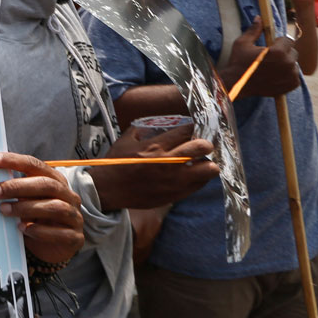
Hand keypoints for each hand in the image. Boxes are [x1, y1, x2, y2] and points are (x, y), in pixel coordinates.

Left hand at [0, 152, 83, 265]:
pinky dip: (39, 231)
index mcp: (55, 181)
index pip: (35, 165)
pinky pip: (60, 233)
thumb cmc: (37, 217)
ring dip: (26, 208)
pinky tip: (22, 229)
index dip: (14, 161)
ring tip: (4, 210)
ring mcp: (74, 216)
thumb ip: (14, 190)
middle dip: (18, 186)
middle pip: (46, 185)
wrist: (55, 246)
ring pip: (55, 207)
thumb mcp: (26, 201)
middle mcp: (68, 196)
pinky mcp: (75, 237)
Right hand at [89, 123, 217, 210]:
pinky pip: (200, 184)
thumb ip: (141, 129)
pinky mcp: (176, 194)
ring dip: (207, 163)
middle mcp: (169, 162)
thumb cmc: (116, 163)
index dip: (192, 128)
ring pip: (209, 169)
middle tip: (201, 146)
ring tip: (200, 163)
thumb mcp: (125, 141)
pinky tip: (191, 175)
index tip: (191, 130)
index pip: (186, 131)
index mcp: (155, 146)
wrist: (109, 189)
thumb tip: (153, 123)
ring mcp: (175, 180)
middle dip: (205, 144)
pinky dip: (199, 178)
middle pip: (202, 147)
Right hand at [217, 19, 299, 97]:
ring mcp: (290, 76)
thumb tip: (259, 18)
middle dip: (283, 53)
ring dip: (285, 64)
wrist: (236, 84)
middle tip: (269, 58)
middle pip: (292, 52)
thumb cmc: (238, 62)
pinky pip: (295, 76)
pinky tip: (275, 75)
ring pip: (293, 64)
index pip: (288, 40)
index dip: (278, 42)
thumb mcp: (242, 43)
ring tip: (271, 68)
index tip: (270, 47)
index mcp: (278, 52)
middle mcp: (287, 63)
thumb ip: (254, 30)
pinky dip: (287, 75)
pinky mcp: (291, 85)